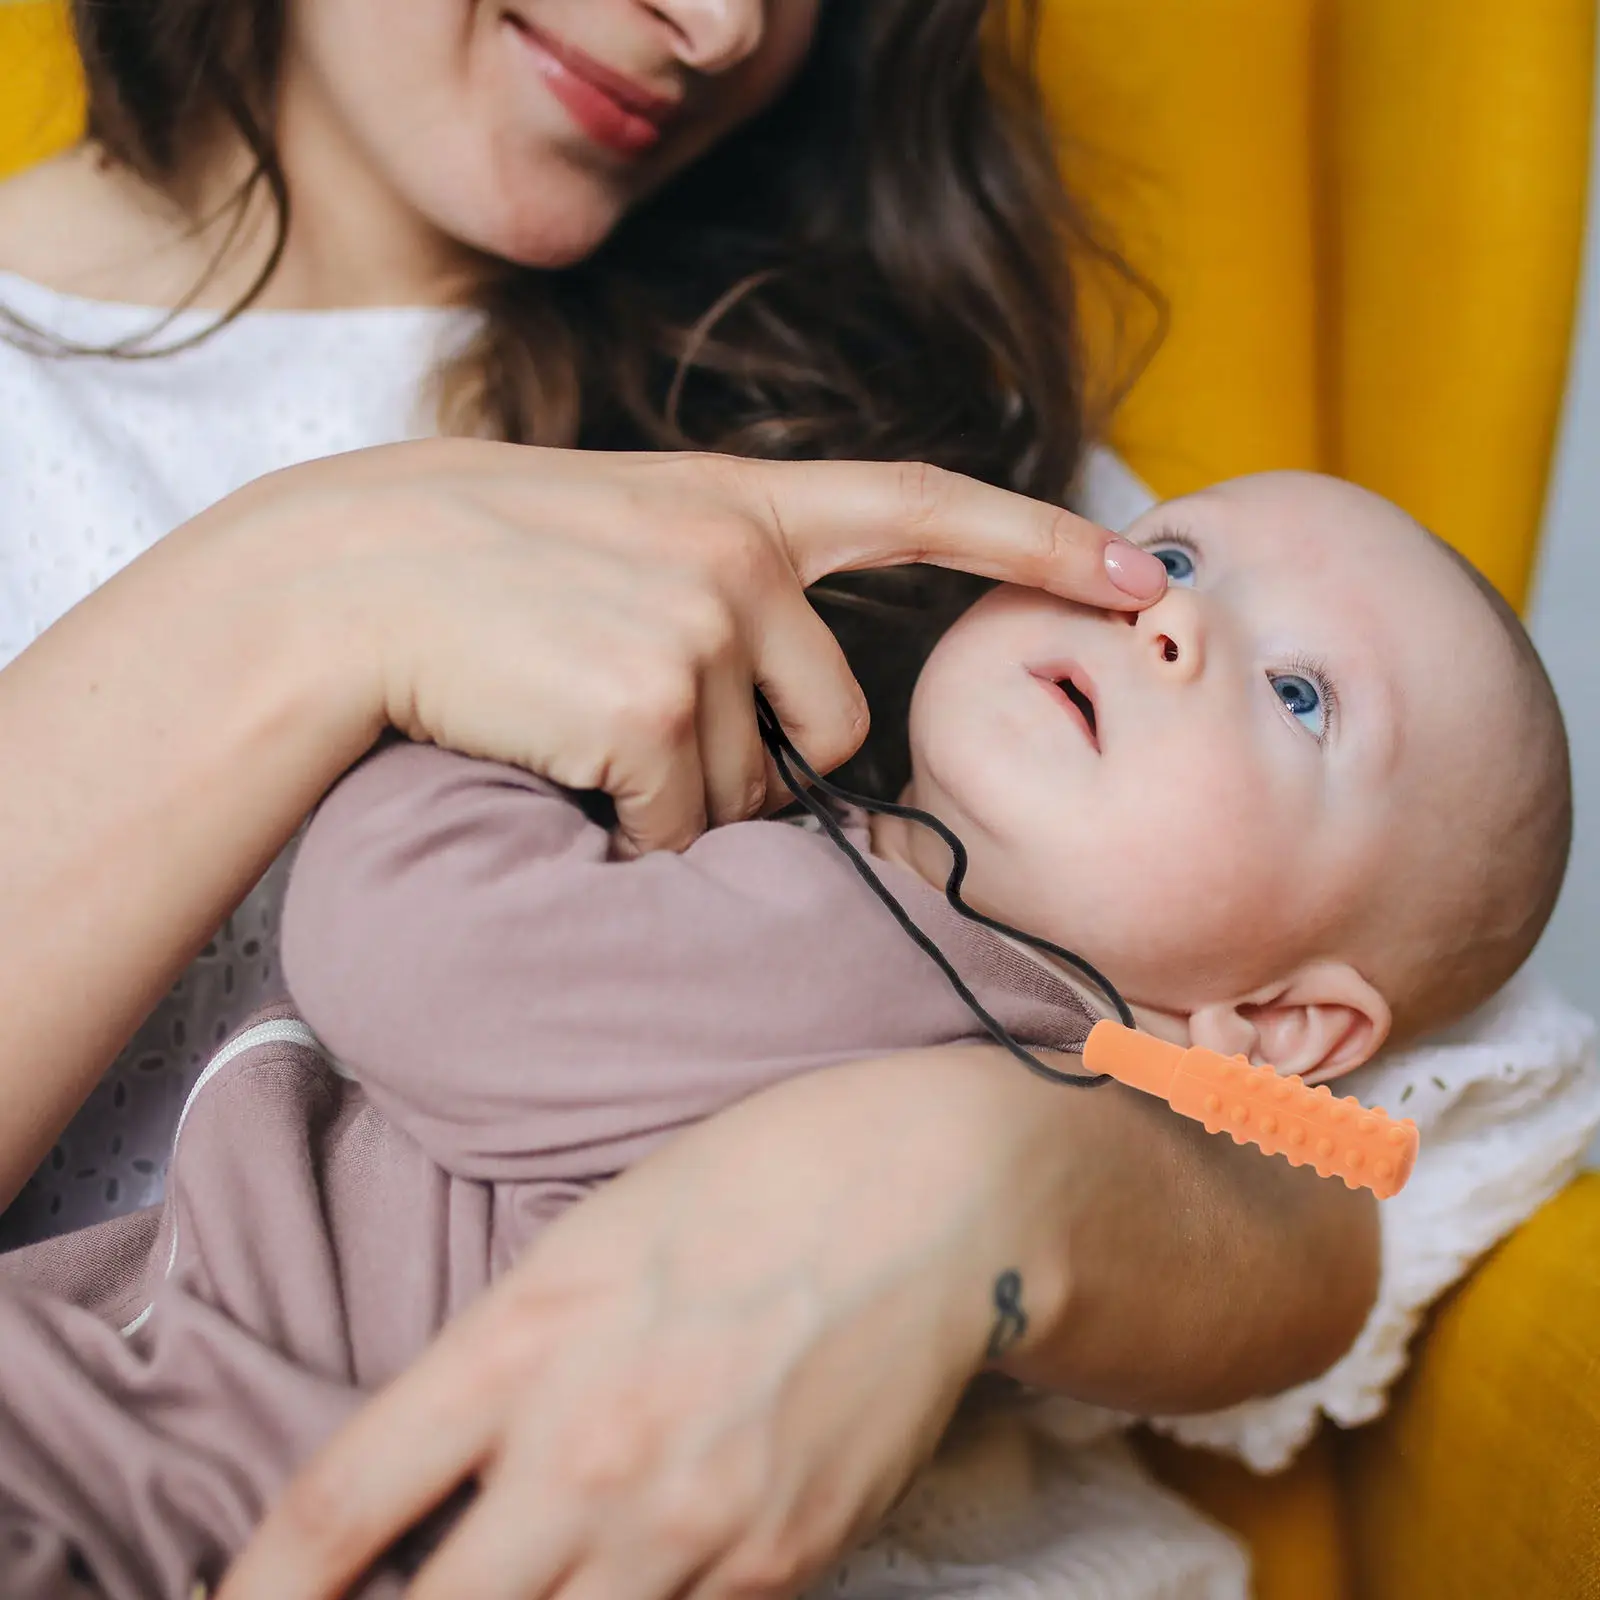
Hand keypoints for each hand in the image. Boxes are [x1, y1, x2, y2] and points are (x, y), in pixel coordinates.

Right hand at [211, 441, 1164, 853]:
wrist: (350, 576)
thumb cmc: (482, 567)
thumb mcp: (625, 537)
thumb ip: (729, 589)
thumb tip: (790, 736)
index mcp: (743, 502)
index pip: (923, 506)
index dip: (1039, 541)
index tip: (1143, 567)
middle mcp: (744, 555)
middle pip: (828, 727)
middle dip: (761, 771)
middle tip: (643, 742)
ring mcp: (703, 626)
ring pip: (744, 791)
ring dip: (673, 801)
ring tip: (572, 732)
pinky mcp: (653, 705)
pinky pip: (675, 829)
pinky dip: (628, 835)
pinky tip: (556, 771)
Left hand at [217, 1050, 1056, 1599]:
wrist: (933, 1196)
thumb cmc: (752, 1186)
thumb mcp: (590, 1241)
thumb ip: (503, 1365)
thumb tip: (438, 1485)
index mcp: (522, 1338)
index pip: (335, 1507)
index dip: (252, 1596)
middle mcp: (590, 1448)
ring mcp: (691, 1524)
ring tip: (519, 1587)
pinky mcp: (781, 1565)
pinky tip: (633, 1573)